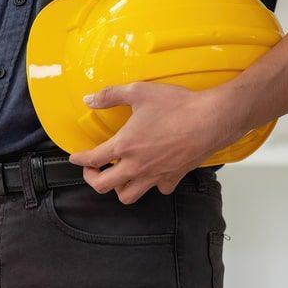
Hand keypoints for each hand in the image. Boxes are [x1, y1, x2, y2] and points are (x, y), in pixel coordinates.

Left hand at [68, 82, 244, 203]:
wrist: (212, 119)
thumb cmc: (178, 106)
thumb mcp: (140, 92)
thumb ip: (111, 95)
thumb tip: (89, 99)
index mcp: (125, 146)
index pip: (93, 159)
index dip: (79, 159)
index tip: (75, 158)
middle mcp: (136, 166)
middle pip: (103, 186)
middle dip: (92, 179)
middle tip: (93, 170)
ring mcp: (154, 175)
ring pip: (128, 196)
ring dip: (118, 188)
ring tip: (118, 176)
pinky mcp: (172, 178)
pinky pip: (157, 190)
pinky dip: (151, 185)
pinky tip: (152, 173)